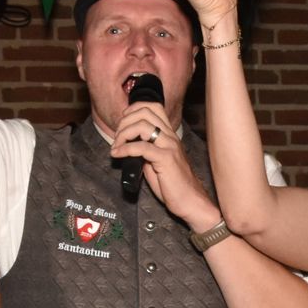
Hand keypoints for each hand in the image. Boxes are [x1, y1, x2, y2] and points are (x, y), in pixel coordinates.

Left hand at [109, 101, 217, 226]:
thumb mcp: (156, 162)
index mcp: (169, 134)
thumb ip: (145, 150)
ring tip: (116, 146)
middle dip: (125, 121)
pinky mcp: (166, 159)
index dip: (133, 110)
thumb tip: (128, 146)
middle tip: (117, 137)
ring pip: (142, 125)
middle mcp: (170, 136)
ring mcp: (169, 146)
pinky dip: (125, 149)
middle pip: (145, 111)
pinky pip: (141, 147)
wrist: (190, 200)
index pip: (153, 107)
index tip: (122, 124)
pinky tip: (118, 155)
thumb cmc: (173, 184)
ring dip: (123, 134)